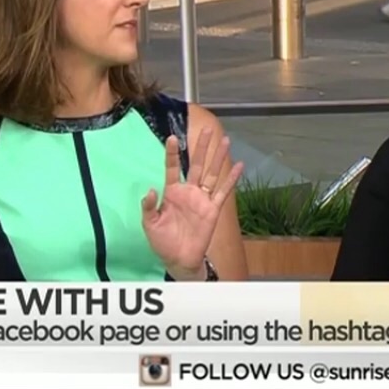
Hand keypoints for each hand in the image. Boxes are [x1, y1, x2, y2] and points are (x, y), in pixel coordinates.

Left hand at [140, 129, 243, 280]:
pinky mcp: (213, 209)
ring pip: (212, 173)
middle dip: (202, 147)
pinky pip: (223, 191)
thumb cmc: (162, 241)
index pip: (172, 168)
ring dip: (218, 157)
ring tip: (225, 140)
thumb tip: (150, 191)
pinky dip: (232, 179)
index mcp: (172, 192)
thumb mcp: (150, 224)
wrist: (179, 259)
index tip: (173, 138)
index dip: (173, 153)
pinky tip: (239, 165)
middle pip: (197, 164)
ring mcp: (202, 199)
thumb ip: (149, 207)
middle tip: (208, 129)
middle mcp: (189, 191)